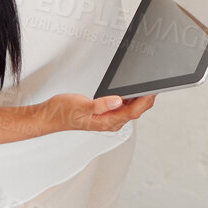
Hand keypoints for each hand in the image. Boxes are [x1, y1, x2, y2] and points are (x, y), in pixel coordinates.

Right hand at [41, 93, 155, 133]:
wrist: (51, 116)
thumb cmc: (63, 112)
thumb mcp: (81, 105)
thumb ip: (100, 105)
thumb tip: (117, 101)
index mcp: (107, 122)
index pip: (133, 112)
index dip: (145, 101)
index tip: (153, 90)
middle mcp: (110, 123)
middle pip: (136, 111)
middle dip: (147, 99)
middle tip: (156, 85)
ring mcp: (108, 119)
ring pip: (131, 109)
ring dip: (140, 99)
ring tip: (148, 86)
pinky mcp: (105, 114)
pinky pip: (124, 107)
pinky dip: (131, 99)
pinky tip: (132, 91)